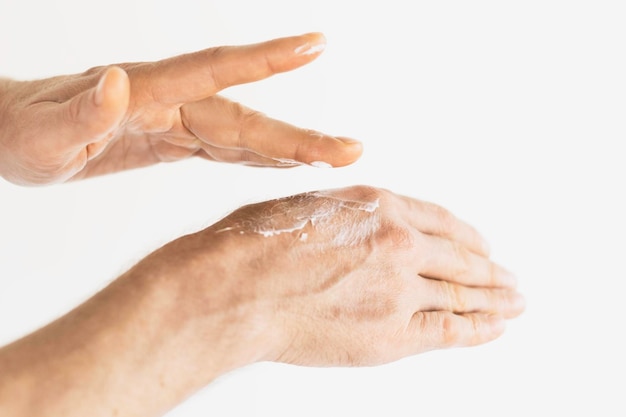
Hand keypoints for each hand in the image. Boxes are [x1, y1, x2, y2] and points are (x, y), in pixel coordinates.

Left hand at [0, 32, 361, 185]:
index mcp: (146, 91)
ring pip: (245, 133)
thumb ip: (83, 109)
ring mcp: (176, 120)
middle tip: (352, 149)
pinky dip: (262, 156)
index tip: (315, 43)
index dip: (266, 60)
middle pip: (246, 115)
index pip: (215, 70)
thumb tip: (117, 82)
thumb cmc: (21, 131)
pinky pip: (226, 148)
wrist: (11, 135)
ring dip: (292, 147)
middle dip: (300, 135)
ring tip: (336, 158)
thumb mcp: (41, 132)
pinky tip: (288, 164)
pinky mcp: (174, 140)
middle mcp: (171, 100)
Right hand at [0, 185, 524, 415]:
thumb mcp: (305, 207)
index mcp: (378, 205)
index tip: (480, 244)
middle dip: (490, 269)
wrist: (230, 290)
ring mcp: (399, 288)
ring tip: (515, 301)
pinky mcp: (391, 333)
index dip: (467, 235)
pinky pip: (450, 330)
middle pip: (462, 257)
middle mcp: (398, 242)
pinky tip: (496, 326)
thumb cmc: (253, 247)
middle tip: (509, 276)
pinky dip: (479, 328)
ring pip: (465, 293)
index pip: (442, 220)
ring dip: (496, 298)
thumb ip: (348, 217)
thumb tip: (367, 228)